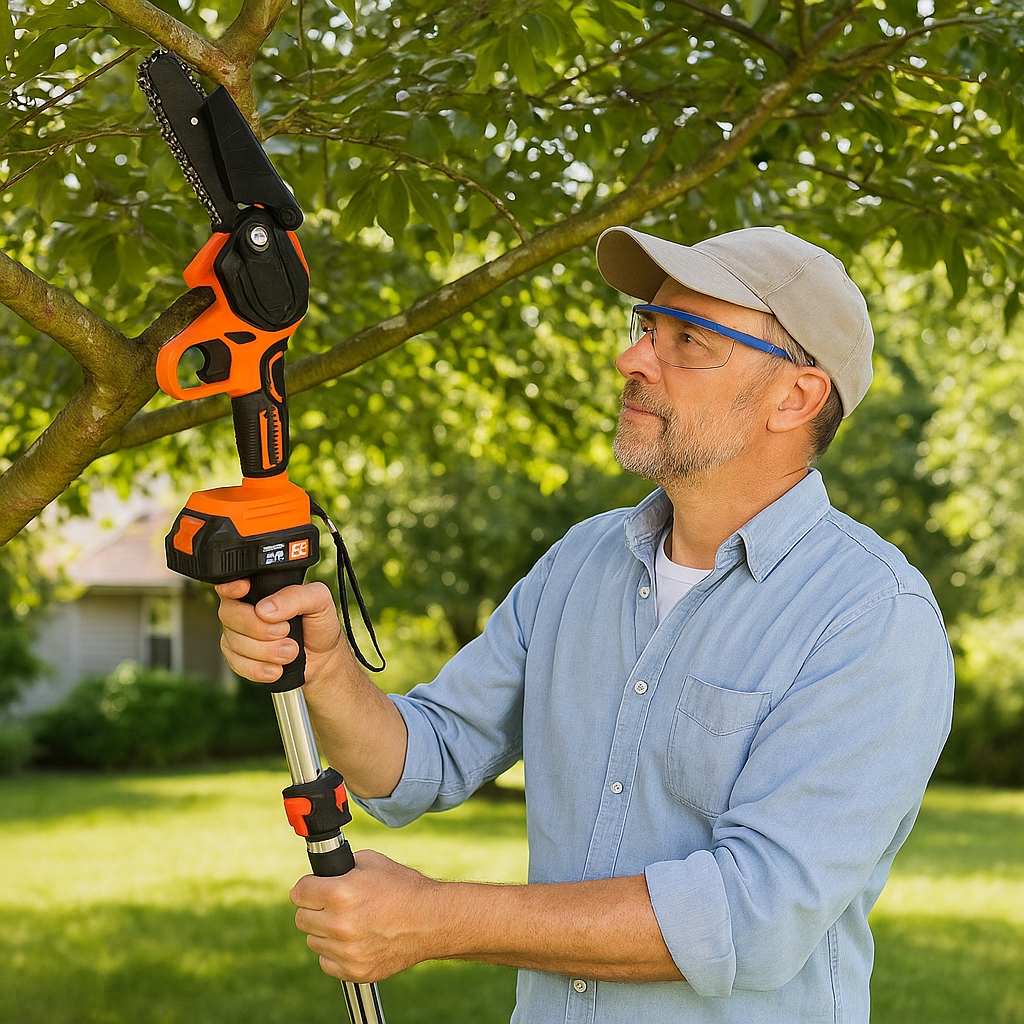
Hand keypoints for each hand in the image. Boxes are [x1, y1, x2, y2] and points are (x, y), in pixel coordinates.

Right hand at [215, 579, 344, 688]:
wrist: (322, 658)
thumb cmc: (318, 623)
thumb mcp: (319, 600)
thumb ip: (295, 596)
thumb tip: (265, 609)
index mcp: (260, 588)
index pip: (231, 582)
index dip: (231, 587)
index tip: (244, 590)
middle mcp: (244, 608)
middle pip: (229, 613)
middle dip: (258, 627)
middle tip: (285, 631)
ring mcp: (238, 634)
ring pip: (233, 641)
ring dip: (265, 651)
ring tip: (291, 651)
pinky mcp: (239, 657)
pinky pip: (237, 663)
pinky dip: (259, 668)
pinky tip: (277, 668)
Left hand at [291, 850, 441, 982]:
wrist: (431, 920)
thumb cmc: (404, 888)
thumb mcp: (372, 862)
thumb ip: (341, 867)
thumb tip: (323, 874)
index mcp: (341, 893)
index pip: (298, 893)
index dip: (307, 887)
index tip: (313, 889)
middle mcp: (340, 924)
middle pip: (301, 918)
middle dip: (314, 908)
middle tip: (332, 905)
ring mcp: (347, 951)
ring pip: (313, 941)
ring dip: (325, 931)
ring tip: (348, 922)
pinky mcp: (355, 970)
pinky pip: (326, 962)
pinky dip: (335, 953)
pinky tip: (354, 940)